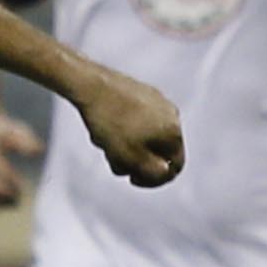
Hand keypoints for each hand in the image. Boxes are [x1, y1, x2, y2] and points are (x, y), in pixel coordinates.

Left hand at [73, 69, 182, 187]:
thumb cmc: (110, 123)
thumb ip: (152, 172)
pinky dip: (121, 129)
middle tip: (111, 158)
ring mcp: (158, 101)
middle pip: (157, 151)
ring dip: (124, 146)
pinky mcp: (142, 92)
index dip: (153, 180)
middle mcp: (172, 115)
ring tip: (102, 140)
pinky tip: (103, 125)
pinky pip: (135, 119)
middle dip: (134, 160)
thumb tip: (165, 173)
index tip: (131, 179)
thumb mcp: (131, 157)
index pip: (174, 167)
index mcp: (174, 132)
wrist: (91, 86)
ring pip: (144, 136)